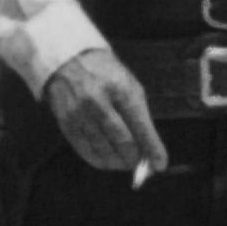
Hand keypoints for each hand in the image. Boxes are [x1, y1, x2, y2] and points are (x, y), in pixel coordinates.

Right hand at [43, 45, 170, 182]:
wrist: (71, 61)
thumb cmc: (107, 76)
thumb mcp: (130, 87)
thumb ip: (140, 118)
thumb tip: (148, 150)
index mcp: (120, 88)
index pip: (140, 125)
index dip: (152, 148)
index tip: (160, 164)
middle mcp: (98, 100)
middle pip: (122, 141)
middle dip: (134, 158)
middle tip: (139, 163)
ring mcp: (79, 113)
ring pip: (103, 150)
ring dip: (117, 161)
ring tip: (124, 161)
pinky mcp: (66, 123)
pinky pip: (85, 150)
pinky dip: (99, 160)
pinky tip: (107, 159)